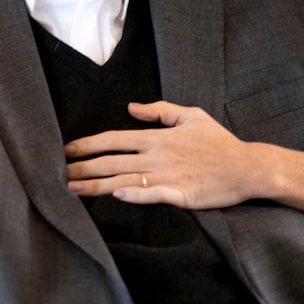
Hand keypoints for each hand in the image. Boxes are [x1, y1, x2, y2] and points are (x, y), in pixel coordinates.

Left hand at [65, 102, 259, 208]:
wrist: (246, 167)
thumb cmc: (219, 142)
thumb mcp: (191, 116)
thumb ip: (159, 110)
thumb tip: (131, 107)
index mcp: (158, 137)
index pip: (114, 139)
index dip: (88, 144)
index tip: (67, 150)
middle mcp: (158, 156)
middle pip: (111, 161)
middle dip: (82, 168)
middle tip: (57, 175)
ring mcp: (168, 177)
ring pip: (124, 180)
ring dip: (95, 186)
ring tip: (72, 190)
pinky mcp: (180, 195)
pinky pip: (152, 195)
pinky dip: (133, 195)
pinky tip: (114, 196)